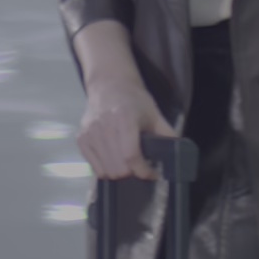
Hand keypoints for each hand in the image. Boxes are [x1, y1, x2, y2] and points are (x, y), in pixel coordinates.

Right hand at [75, 68, 176, 182]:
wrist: (108, 85)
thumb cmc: (134, 100)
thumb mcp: (154, 114)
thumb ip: (167, 134)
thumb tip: (177, 155)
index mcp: (124, 119)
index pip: (131, 156)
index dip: (144, 171)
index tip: (153, 173)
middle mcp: (104, 127)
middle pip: (118, 168)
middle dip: (133, 172)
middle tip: (140, 166)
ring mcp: (89, 134)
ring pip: (106, 171)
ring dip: (120, 172)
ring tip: (127, 163)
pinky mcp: (81, 139)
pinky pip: (95, 168)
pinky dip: (106, 169)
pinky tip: (114, 160)